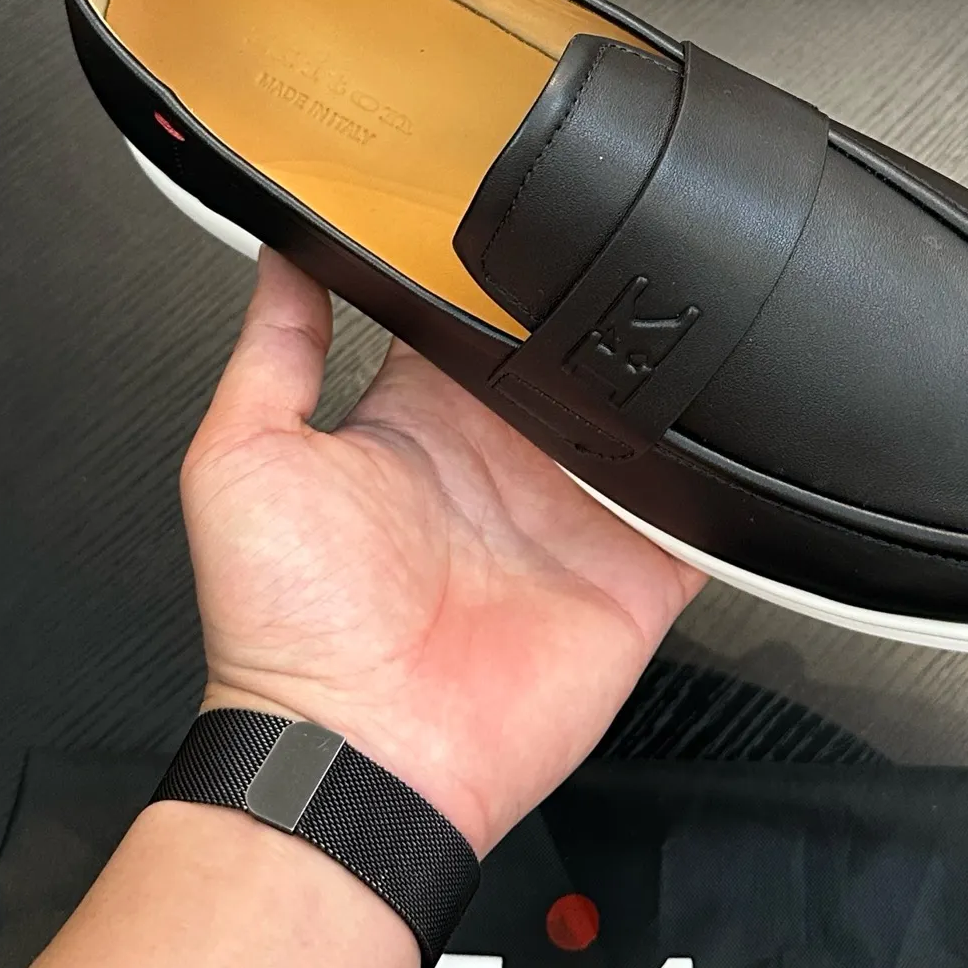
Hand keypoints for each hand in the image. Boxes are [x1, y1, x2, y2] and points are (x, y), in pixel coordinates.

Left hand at [182, 249, 703, 855]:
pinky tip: (725, 429)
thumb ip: (273, 348)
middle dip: (592, 314)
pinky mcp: (634, 573)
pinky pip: (700, 512)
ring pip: (640, 419)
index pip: (470, 320)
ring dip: (659, 385)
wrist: (360, 758)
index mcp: (422, 421)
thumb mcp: (242, 458)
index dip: (493, 271)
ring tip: (679, 332)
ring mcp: (573, 515)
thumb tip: (282, 251)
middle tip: (617, 256)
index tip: (517, 208)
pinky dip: (720, 477)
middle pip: (568, 358)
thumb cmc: (287, 629)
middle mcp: (502, 460)